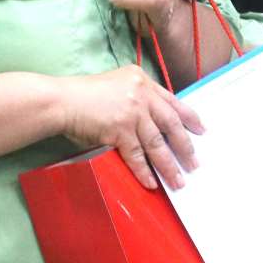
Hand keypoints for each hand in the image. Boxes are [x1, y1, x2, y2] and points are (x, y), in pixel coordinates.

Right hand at [58, 65, 203, 189]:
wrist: (61, 100)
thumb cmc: (83, 95)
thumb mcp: (116, 85)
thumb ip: (136, 97)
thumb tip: (154, 124)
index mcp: (141, 80)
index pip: (172, 101)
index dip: (189, 118)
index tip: (201, 130)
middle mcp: (141, 94)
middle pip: (171, 124)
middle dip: (185, 146)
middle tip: (194, 163)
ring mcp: (131, 112)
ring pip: (157, 144)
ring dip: (169, 165)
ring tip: (178, 181)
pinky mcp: (120, 130)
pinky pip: (137, 156)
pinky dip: (144, 171)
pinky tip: (152, 182)